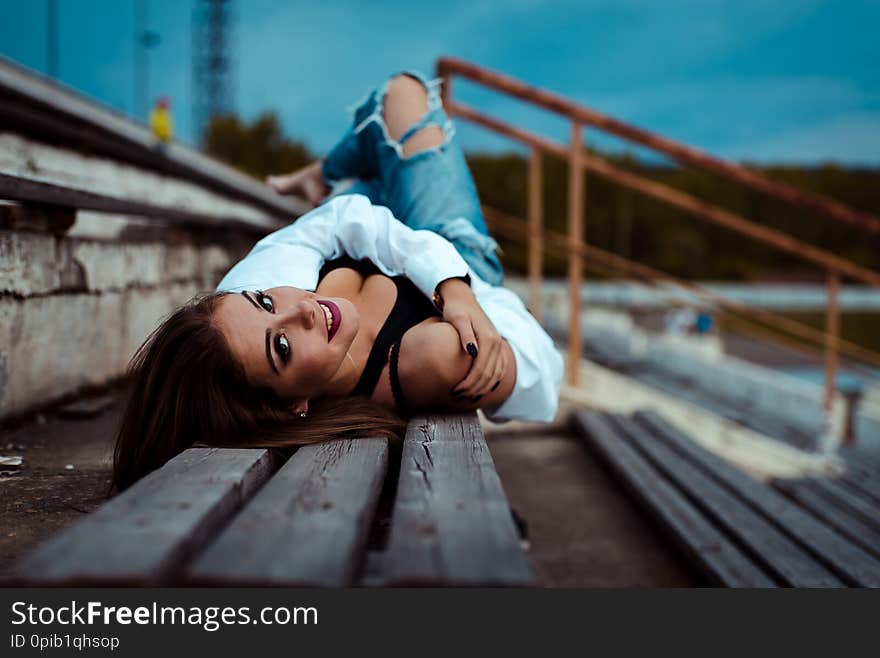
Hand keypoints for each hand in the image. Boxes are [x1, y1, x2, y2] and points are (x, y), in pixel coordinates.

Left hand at [439, 279, 508, 400]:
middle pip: (489, 375)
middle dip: (473, 389)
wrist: (463, 299)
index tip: (454, 390)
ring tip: (467, 396)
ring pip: (495, 375)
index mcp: (489, 338)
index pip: (481, 369)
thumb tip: (472, 352)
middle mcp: (497, 343)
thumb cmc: (456, 309)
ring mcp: (498, 345)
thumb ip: (465, 334)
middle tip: (457, 396)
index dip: (468, 383)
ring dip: (482, 388)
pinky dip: (492, 382)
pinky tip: (481, 389)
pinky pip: (499, 369)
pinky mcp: (497, 346)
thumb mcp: (457, 318)